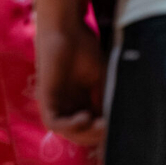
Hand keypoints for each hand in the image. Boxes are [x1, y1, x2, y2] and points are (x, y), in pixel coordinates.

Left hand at [36, 17, 107, 146]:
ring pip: (67, 133)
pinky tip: (86, 117)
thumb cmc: (83, 47)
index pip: (91, 129)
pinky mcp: (45, 97)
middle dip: (97, 136)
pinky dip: (70, 126)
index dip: (104, 134)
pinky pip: (53, 122)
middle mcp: (66, 105)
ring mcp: (54, 102)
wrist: (66, 28)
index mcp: (79, 101)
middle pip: (80, 135)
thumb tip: (115, 124)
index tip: (120, 130)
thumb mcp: (101, 78)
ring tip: (101, 124)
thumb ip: (105, 100)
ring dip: (85, 134)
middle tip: (111, 128)